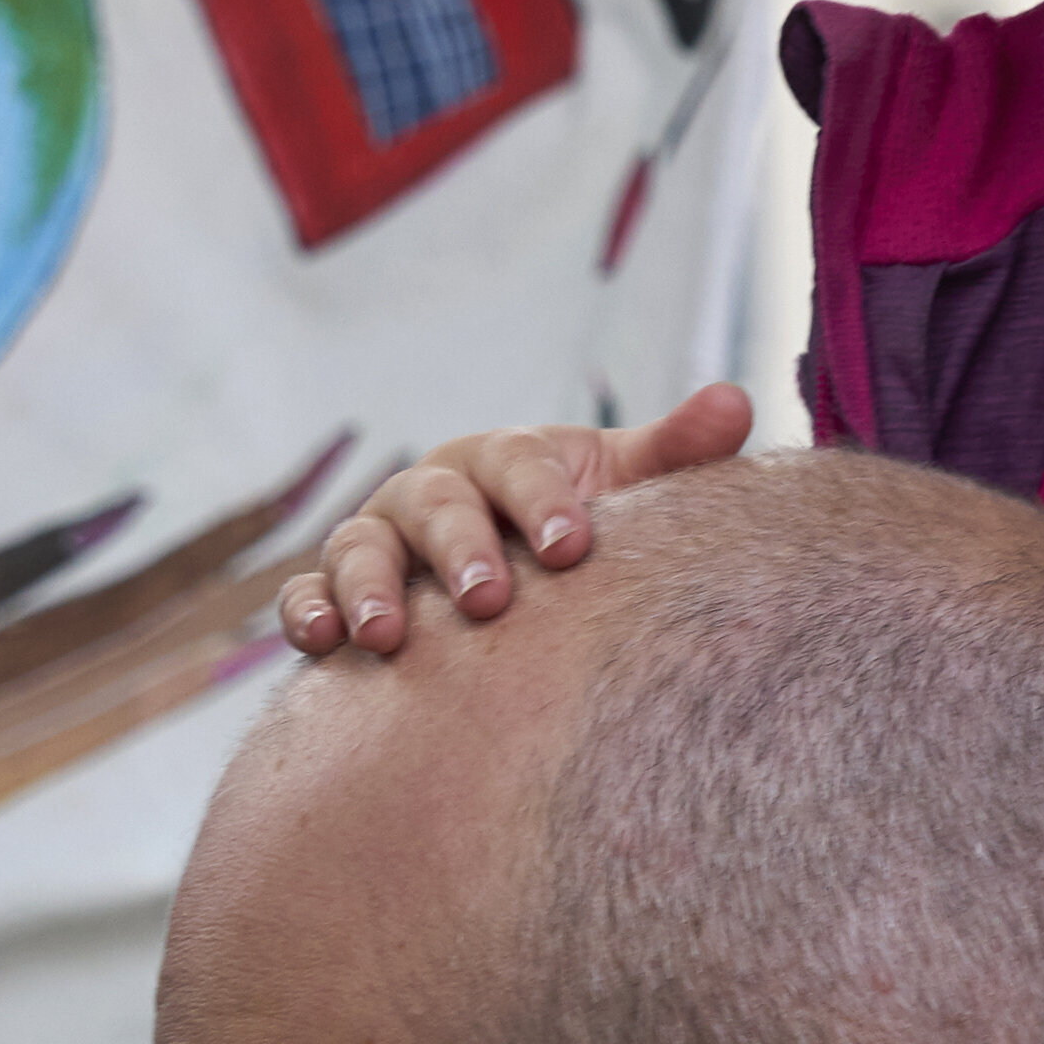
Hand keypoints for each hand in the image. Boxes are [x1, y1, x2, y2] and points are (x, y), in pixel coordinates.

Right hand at [275, 385, 754, 654]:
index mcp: (502, 460)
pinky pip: (306, 596)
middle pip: (435, 505)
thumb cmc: (571, 526)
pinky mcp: (335, 591)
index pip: (518, 465)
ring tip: (387, 635)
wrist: (512, 581)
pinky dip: (308, 612)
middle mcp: (431, 492)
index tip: (575, 545)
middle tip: (487, 599)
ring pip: (358, 550)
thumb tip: (737, 401)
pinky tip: (324, 642)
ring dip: (369, 587)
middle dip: (458, 549)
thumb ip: (673, 453)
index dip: (543, 501)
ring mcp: (377, 541)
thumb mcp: (623, 487)